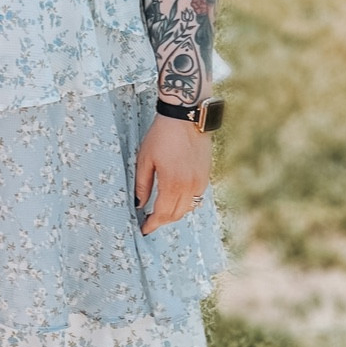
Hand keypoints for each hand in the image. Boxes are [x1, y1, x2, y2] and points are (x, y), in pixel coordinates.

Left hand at [134, 113, 211, 235]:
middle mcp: (190, 186)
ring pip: (188, 208)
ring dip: (174, 213)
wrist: (186, 116)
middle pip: (176, 215)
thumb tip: (139, 204)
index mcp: (172, 183)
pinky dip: (185, 203)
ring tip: (160, 211)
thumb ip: (142, 185)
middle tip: (149, 221)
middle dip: (162, 221)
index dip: (152, 224)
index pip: (162, 214)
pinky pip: (196, 197)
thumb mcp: (144, 159)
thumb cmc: (162, 135)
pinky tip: (174, 199)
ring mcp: (200, 181)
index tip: (144, 229)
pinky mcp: (206, 175)